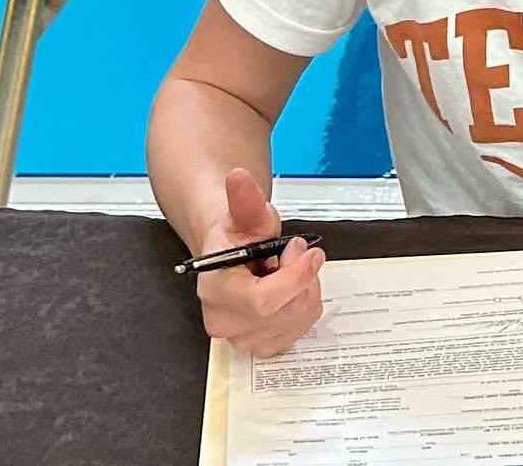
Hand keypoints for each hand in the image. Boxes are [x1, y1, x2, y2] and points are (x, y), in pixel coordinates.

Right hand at [193, 167, 325, 357]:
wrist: (231, 253)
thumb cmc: (238, 234)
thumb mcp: (246, 212)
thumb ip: (245, 199)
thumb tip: (237, 177)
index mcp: (214, 290)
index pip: (261, 301)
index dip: (294, 278)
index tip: (309, 251)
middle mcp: (223, 321)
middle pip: (284, 312)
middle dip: (302, 278)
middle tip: (297, 252)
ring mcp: (242, 339)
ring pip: (297, 320)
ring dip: (306, 289)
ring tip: (290, 268)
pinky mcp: (262, 346)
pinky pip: (300, 331)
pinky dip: (305, 305)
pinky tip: (291, 289)